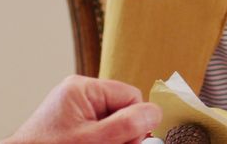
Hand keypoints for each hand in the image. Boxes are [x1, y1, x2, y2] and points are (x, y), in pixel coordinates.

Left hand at [3, 75, 161, 143]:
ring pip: (113, 123)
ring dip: (114, 139)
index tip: (130, 142)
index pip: (130, 96)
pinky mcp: (71, 126)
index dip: (136, 121)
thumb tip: (155, 112)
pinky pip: (99, 130)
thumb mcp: (93, 140)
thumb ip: (126, 125)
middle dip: (124, 133)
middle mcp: (78, 95)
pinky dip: (102, 141)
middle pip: (123, 110)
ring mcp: (74, 111)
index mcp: (82, 89)